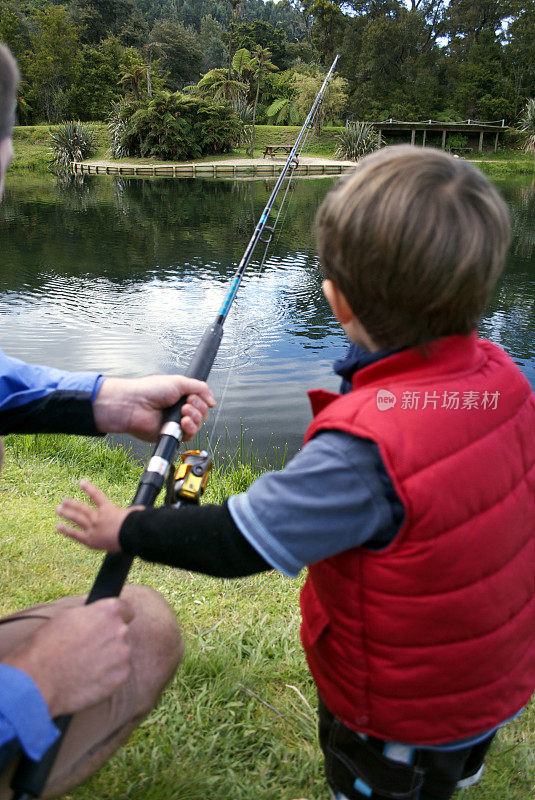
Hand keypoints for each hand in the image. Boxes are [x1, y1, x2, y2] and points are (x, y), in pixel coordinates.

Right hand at [2, 598, 133, 717]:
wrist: (38, 680)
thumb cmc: (46, 646)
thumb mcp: (68, 617)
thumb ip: (91, 616)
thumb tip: (98, 618)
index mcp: (108, 611)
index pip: (126, 609)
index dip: (117, 618)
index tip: (110, 625)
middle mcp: (120, 630)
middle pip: (121, 633)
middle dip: (108, 640)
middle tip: (87, 651)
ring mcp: (122, 654)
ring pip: (120, 655)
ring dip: (108, 660)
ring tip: (84, 667)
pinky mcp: (121, 677)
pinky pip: (118, 674)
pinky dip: (107, 677)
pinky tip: (88, 680)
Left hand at [56, 480, 133, 552]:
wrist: (129, 535)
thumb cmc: (135, 525)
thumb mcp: (135, 514)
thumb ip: (134, 511)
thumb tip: (140, 510)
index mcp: (108, 509)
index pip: (96, 495)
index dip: (88, 488)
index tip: (81, 482)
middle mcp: (98, 517)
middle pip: (82, 508)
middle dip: (72, 504)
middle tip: (63, 501)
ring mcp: (92, 527)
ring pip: (76, 518)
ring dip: (66, 513)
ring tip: (57, 509)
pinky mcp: (89, 540)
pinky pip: (75, 534)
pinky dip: (66, 530)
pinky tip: (58, 526)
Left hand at [93, 375, 215, 441]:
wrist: (134, 404)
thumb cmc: (150, 390)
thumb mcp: (179, 382)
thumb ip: (199, 388)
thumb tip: (212, 400)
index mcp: (180, 396)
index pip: (202, 401)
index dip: (203, 399)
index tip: (195, 395)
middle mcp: (179, 410)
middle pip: (202, 413)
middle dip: (199, 407)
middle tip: (188, 402)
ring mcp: (176, 423)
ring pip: (198, 425)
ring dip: (195, 417)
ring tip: (184, 411)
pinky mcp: (172, 434)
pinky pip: (189, 436)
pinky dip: (190, 428)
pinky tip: (183, 421)